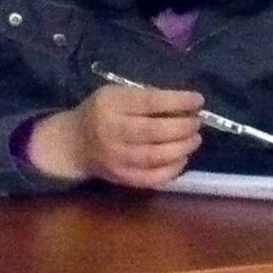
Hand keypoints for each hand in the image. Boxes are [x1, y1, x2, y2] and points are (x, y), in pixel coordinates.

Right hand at [26, 83, 202, 187]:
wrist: (73, 144)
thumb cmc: (102, 112)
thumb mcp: (117, 94)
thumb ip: (146, 96)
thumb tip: (186, 103)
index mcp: (111, 105)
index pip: (149, 102)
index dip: (178, 101)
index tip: (198, 100)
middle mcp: (112, 132)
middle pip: (154, 132)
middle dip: (183, 127)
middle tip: (197, 123)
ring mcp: (116, 158)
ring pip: (155, 157)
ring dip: (182, 148)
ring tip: (194, 139)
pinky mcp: (121, 177)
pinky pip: (151, 178)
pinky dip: (172, 170)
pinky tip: (182, 158)